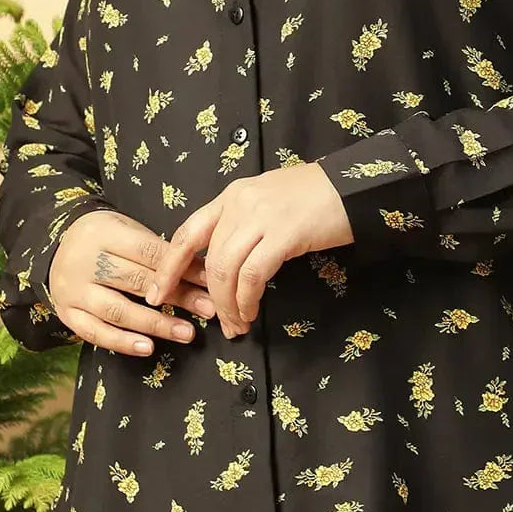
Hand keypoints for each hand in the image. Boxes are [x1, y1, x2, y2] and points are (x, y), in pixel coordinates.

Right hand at [48, 209, 217, 356]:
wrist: (57, 244)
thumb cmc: (105, 237)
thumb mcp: (129, 232)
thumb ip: (161, 252)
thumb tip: (204, 273)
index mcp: (104, 234)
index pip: (149, 252)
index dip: (182, 268)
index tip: (209, 282)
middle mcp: (85, 262)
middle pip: (137, 282)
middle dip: (178, 297)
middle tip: (208, 309)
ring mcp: (72, 290)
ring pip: (118, 310)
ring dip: (156, 324)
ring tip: (187, 333)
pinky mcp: (66, 313)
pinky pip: (95, 332)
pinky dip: (122, 342)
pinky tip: (148, 348)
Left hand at [146, 162, 353, 338]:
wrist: (354, 185)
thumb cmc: (316, 197)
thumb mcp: (268, 202)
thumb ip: (244, 225)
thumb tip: (225, 264)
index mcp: (232, 195)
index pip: (187, 232)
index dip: (169, 266)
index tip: (157, 292)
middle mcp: (239, 203)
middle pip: (208, 259)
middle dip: (208, 298)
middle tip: (218, 324)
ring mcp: (261, 217)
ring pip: (225, 270)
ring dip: (228, 305)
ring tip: (236, 325)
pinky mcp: (283, 234)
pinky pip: (253, 275)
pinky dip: (247, 299)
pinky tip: (251, 311)